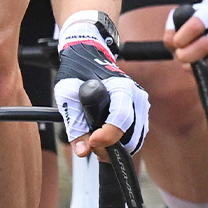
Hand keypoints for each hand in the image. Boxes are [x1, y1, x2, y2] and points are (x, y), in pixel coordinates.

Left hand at [54, 21, 149, 157]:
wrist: (88, 56)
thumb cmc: (77, 72)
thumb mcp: (67, 94)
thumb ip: (74, 123)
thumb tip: (83, 151)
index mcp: (121, 87)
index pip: (121, 119)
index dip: (106, 137)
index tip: (91, 141)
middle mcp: (136, 96)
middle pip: (131, 136)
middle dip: (110, 146)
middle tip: (90, 143)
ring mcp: (141, 104)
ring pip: (135, 140)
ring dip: (115, 146)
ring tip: (95, 139)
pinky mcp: (140, 112)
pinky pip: (135, 136)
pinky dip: (121, 142)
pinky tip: (104, 136)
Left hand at [165, 0, 207, 75]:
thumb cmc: (200, 16)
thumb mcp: (185, 14)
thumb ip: (173, 27)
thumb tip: (171, 44)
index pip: (195, 26)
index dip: (181, 38)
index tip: (176, 42)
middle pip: (205, 46)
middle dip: (187, 55)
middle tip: (179, 55)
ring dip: (194, 65)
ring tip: (187, 60)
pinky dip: (204, 70)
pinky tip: (199, 62)